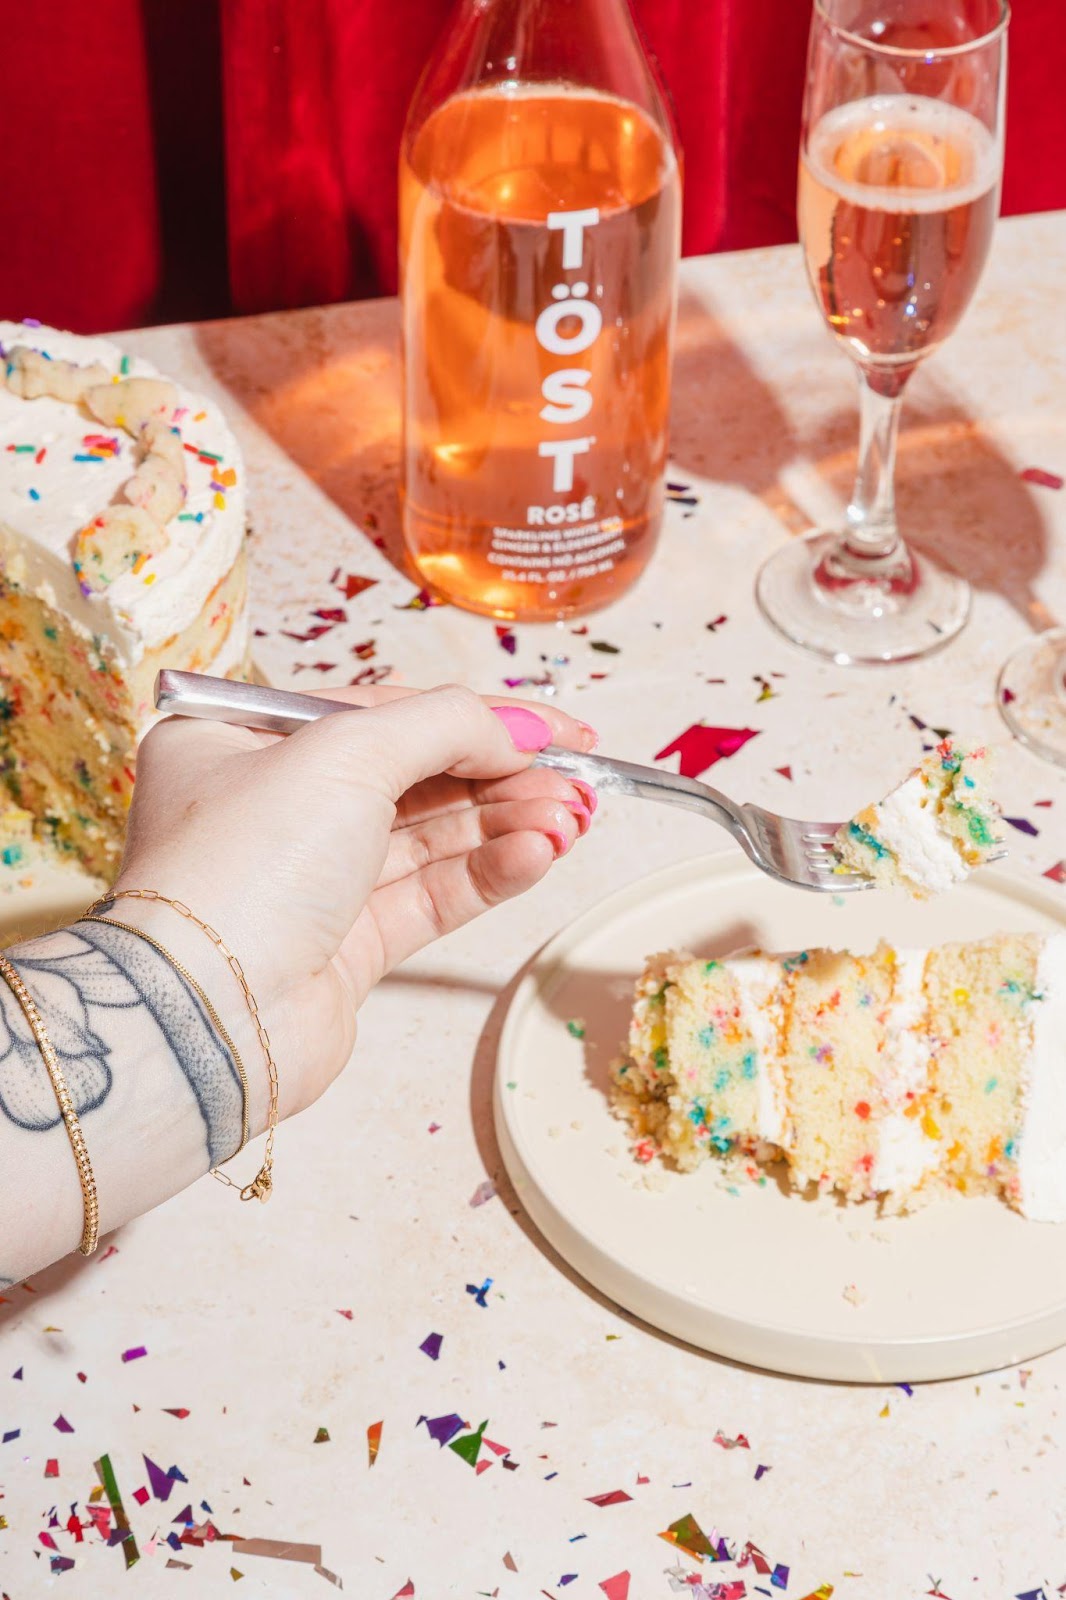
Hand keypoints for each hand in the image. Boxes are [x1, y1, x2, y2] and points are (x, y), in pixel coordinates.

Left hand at [113, 685, 597, 1116]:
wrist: (209, 1017)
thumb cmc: (246, 867)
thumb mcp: (346, 752)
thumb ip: (444, 724)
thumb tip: (513, 729)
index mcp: (244, 741)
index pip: (382, 712)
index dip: (477, 717)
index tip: (556, 728)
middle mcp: (274, 808)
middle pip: (416, 776)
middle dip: (503, 777)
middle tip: (579, 783)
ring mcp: (312, 881)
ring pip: (431, 839)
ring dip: (507, 824)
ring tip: (572, 821)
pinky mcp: (345, 947)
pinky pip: (430, 896)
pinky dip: (487, 872)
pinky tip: (538, 856)